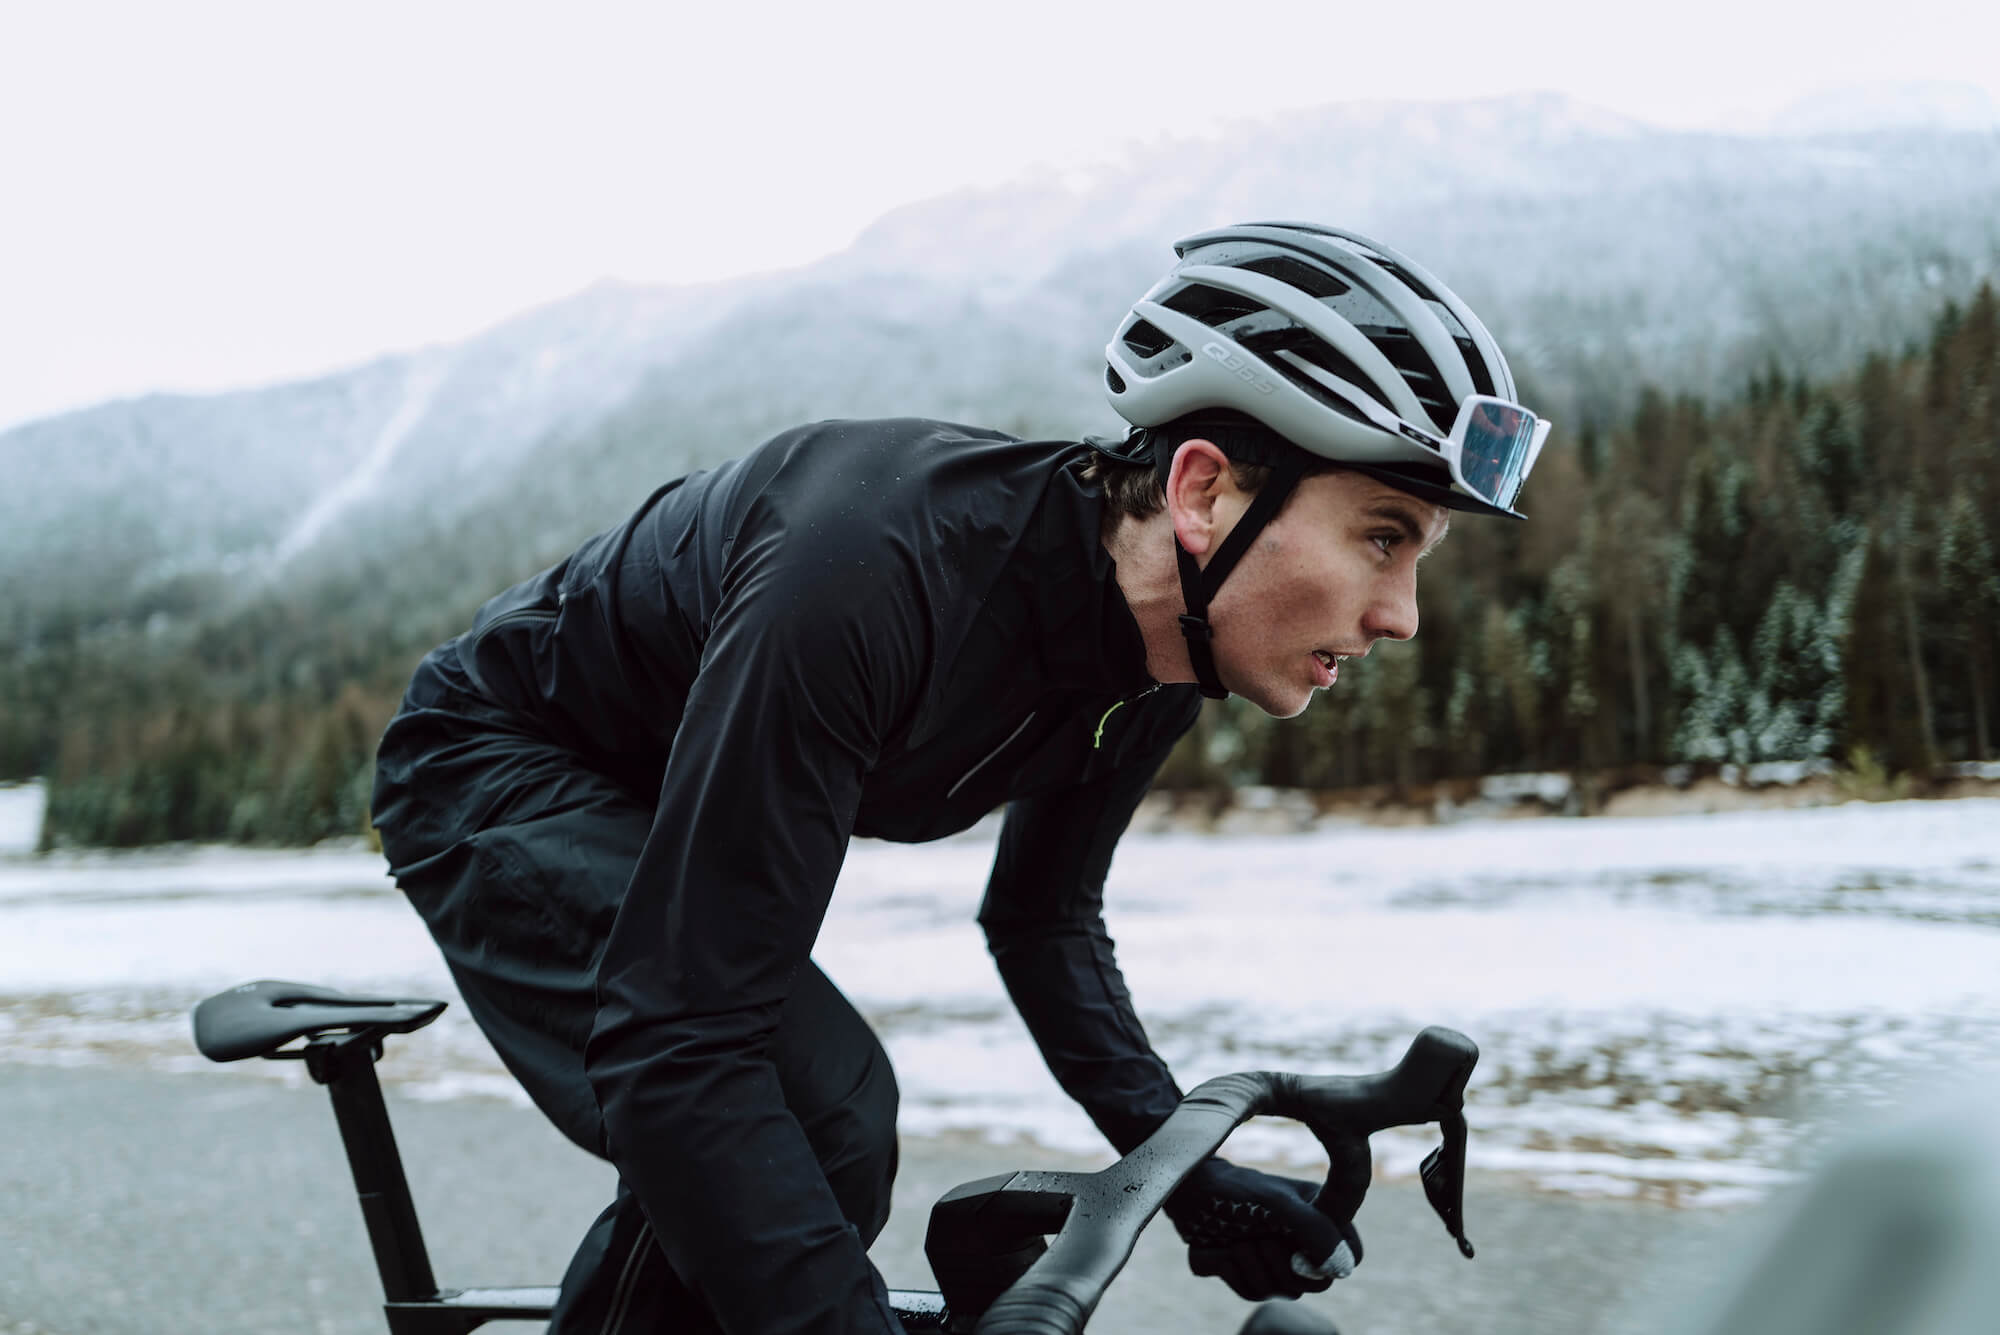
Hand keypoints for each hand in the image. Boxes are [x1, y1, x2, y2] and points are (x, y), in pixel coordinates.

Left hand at [1163, 1157, 1363, 1300]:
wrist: (1187, 1192)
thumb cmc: (1234, 1189)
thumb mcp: (1278, 1204)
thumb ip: (1316, 1231)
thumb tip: (1342, 1268)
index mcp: (1319, 1216)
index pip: (1350, 1254)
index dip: (1332, 1261)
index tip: (1300, 1250)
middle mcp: (1302, 1239)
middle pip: (1315, 1283)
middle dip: (1281, 1265)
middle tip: (1259, 1239)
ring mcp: (1276, 1257)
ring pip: (1281, 1292)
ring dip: (1253, 1268)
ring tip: (1238, 1240)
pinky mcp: (1248, 1269)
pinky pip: (1251, 1292)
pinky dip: (1234, 1274)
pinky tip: (1222, 1250)